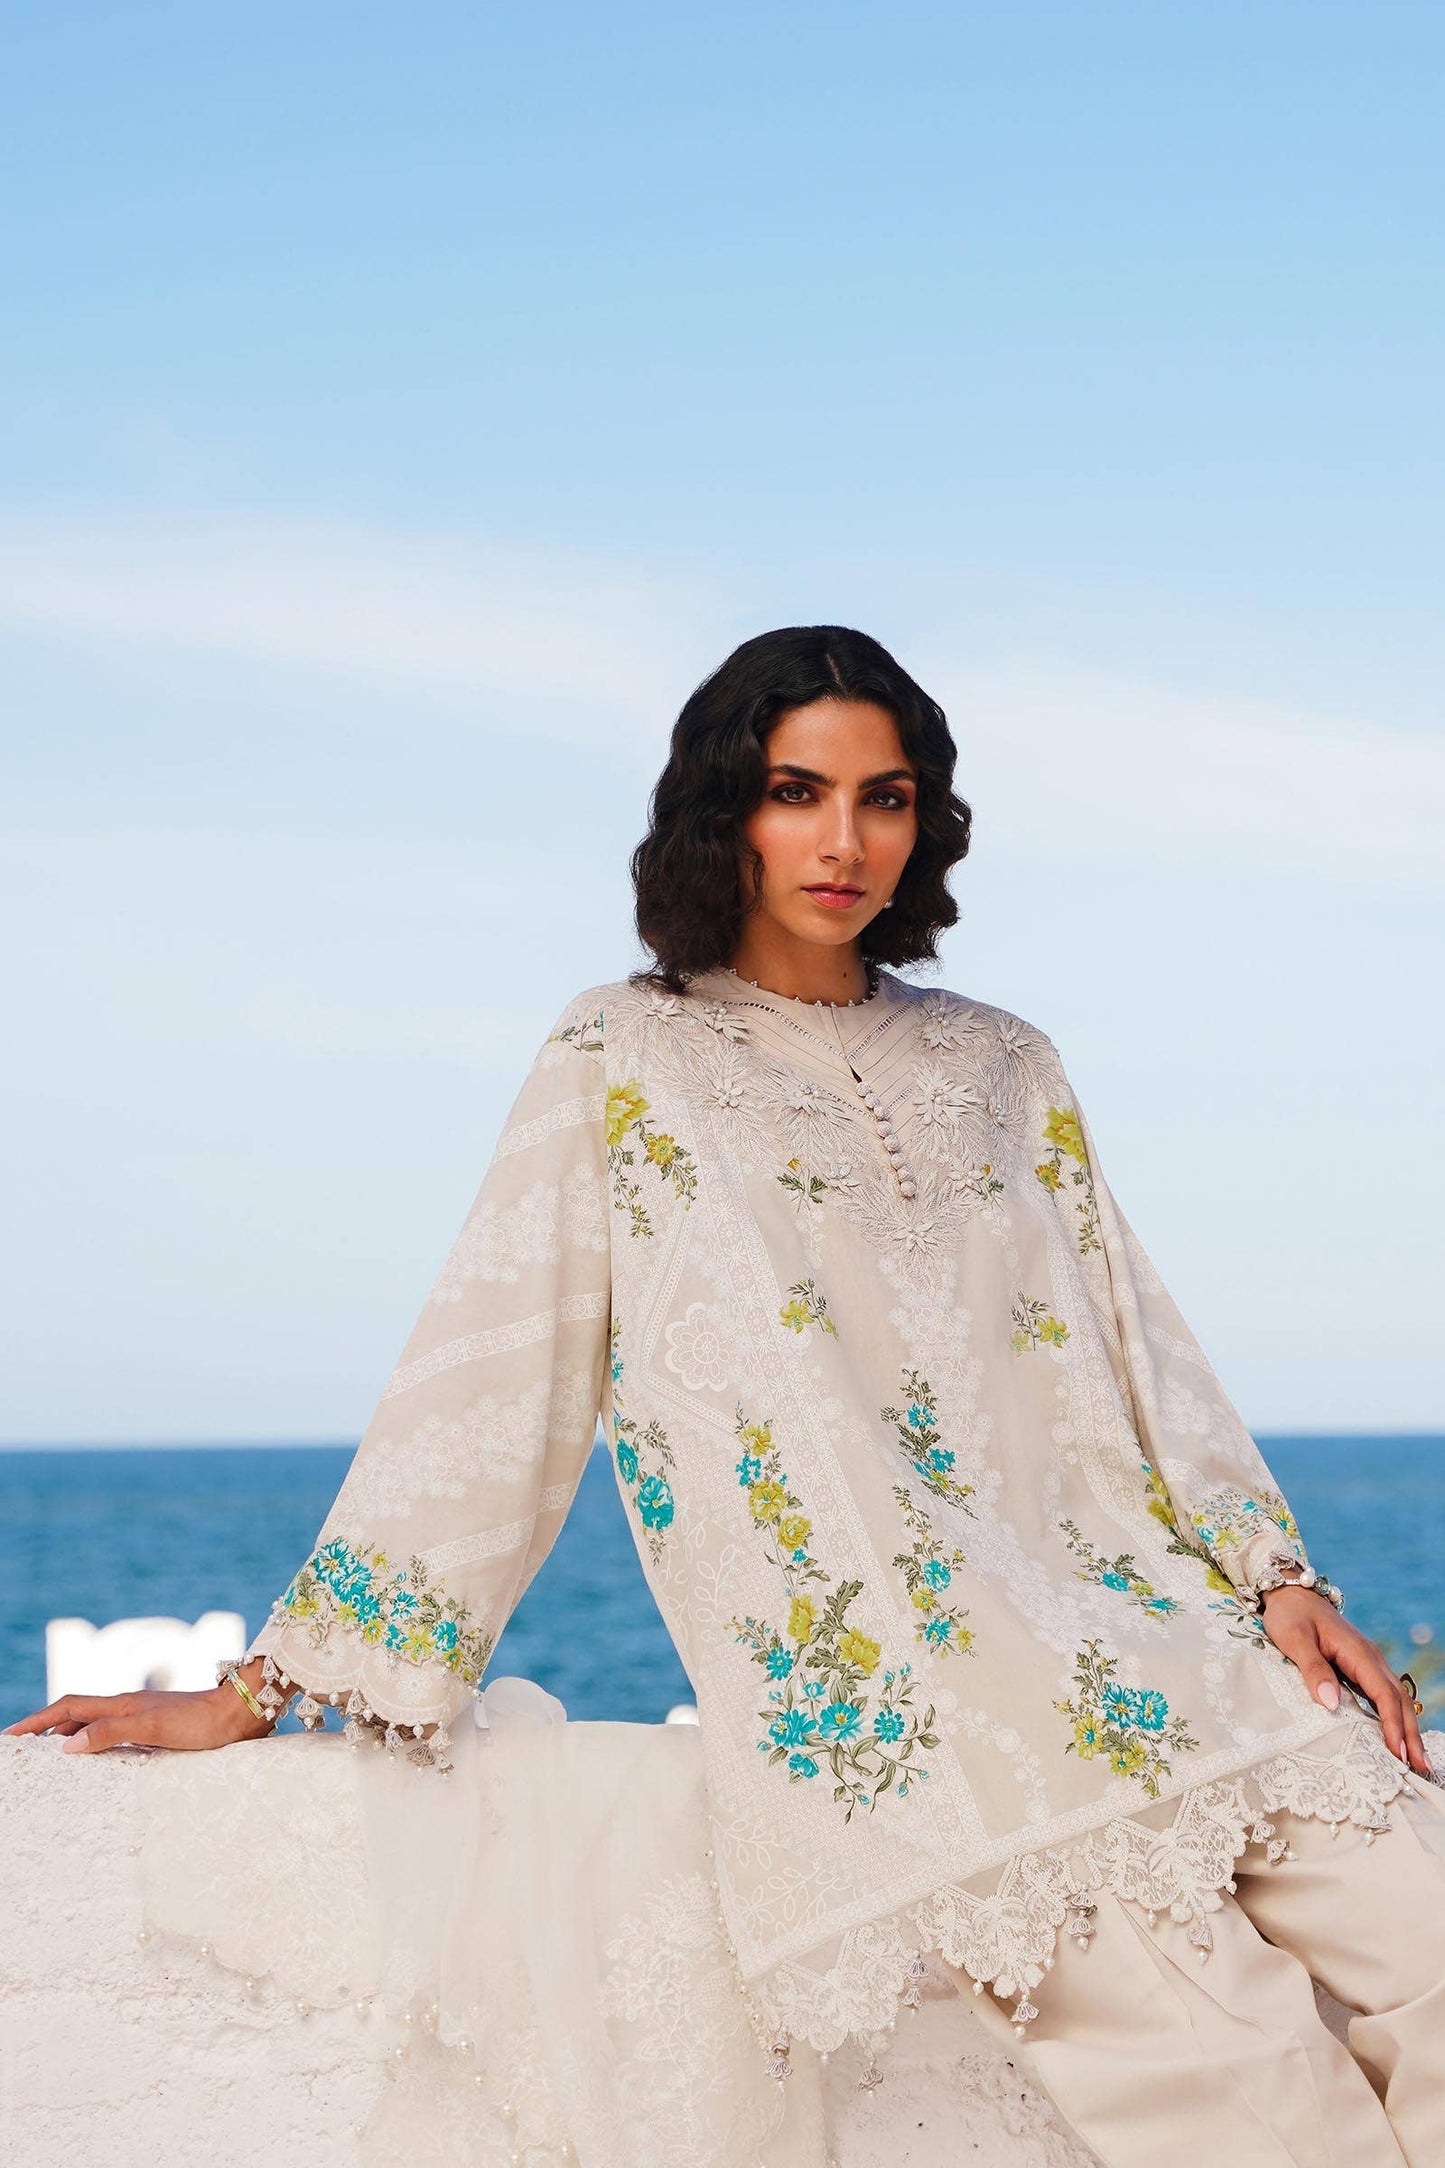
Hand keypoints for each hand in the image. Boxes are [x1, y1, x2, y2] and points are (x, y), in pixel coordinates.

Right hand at [2, 1682, 273, 1754]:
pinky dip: (96, 1744)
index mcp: (122, 1703)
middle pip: (76, 1713)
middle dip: (46, 1727)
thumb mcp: (153, 1728)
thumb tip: (67, 1745)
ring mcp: (143, 1716)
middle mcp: (128, 1707)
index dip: (37, 1720)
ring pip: (95, 1724)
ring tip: (50, 1755)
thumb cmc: (201, 1722)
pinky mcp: (158, 1728)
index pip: (67, 1707)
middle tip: (23, 1747)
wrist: (242, 1713)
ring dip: (70, 1735)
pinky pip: (115, 1735)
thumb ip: (111, 1733)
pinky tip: (99, 1760)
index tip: (10, 1736)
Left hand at [1261, 1585, 1431, 1777]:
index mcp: (1358, 1651)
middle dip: (1410, 1734)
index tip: (1397, 1752)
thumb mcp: (1295, 1639)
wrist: (1291, 1593)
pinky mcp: (1361, 1667)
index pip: (1383, 1693)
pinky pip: (1384, 1694)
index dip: (1392, 1724)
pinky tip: (1396, 1736)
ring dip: (1407, 1728)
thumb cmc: (1291, 1615)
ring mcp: (1368, 1662)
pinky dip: (1395, 1717)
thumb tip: (1331, 1703)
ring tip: (1414, 1761)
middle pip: (1399, 1699)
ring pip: (1396, 1698)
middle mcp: (1370, 1658)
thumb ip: (1313, 1669)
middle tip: (1420, 1767)